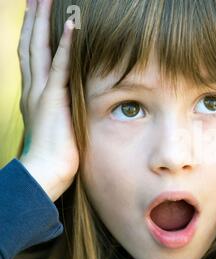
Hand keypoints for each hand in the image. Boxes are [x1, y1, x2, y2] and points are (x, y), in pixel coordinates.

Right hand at [18, 0, 78, 201]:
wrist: (44, 171)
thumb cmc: (54, 153)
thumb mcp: (56, 124)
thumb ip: (60, 108)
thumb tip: (71, 103)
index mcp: (34, 93)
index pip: (32, 55)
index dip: (33, 33)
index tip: (36, 14)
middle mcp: (33, 88)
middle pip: (30, 44)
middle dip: (33, 18)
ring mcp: (41, 92)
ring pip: (39, 48)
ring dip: (43, 21)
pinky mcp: (54, 99)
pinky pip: (60, 66)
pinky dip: (64, 45)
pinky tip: (71, 25)